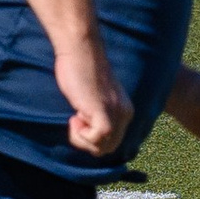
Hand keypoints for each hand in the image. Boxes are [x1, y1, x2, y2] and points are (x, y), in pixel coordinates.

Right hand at [54, 41, 132, 157]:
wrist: (81, 50)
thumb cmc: (81, 69)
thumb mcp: (94, 95)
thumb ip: (97, 110)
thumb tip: (87, 125)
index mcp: (125, 110)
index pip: (112, 141)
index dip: (92, 137)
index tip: (79, 119)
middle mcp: (124, 113)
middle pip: (108, 148)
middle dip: (87, 142)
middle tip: (75, 122)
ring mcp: (115, 113)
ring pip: (102, 147)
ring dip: (82, 139)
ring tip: (74, 119)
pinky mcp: (103, 112)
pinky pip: (96, 139)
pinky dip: (81, 134)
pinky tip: (74, 118)